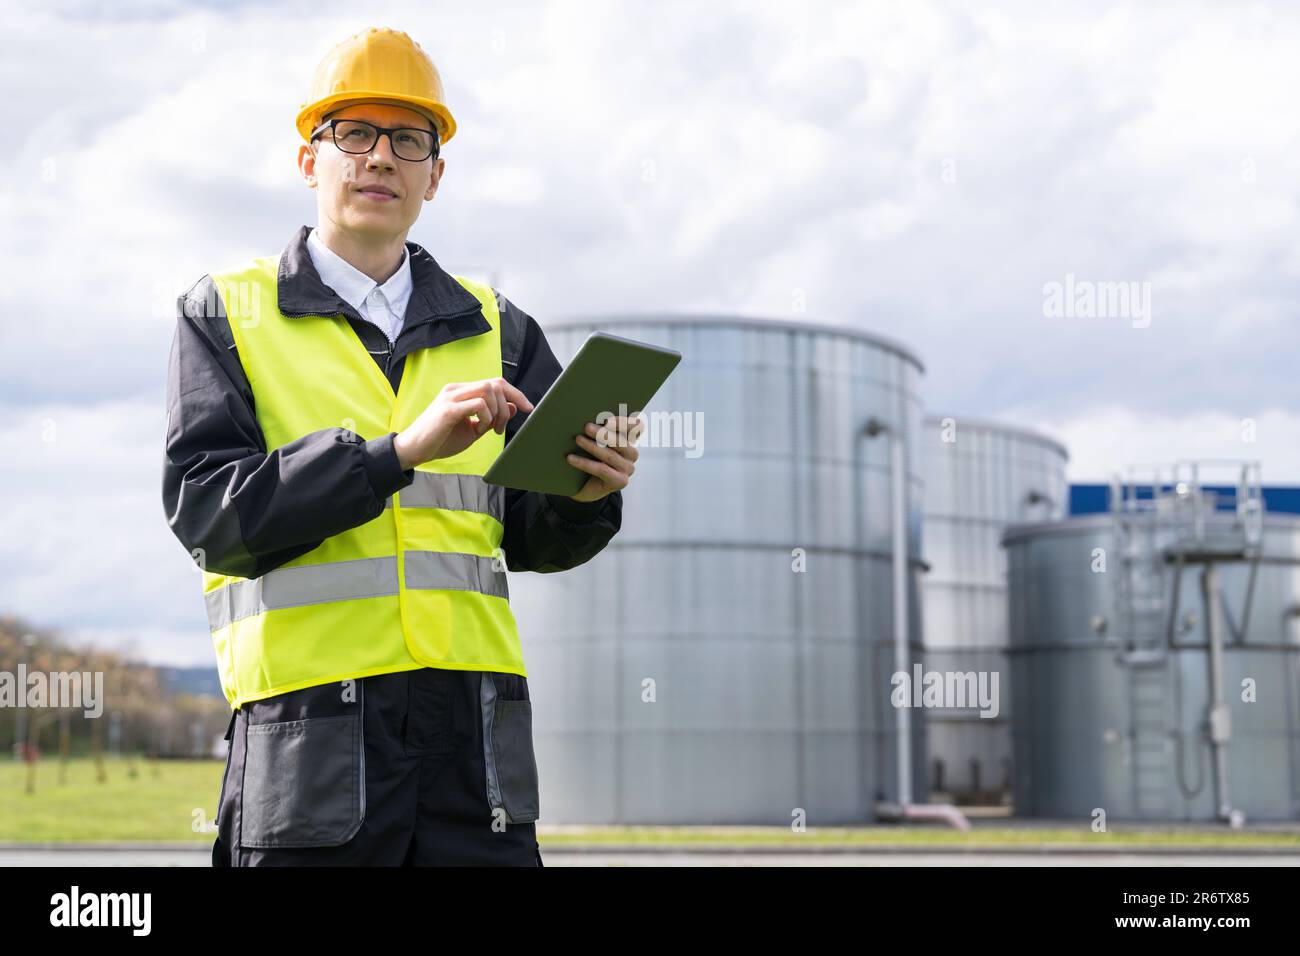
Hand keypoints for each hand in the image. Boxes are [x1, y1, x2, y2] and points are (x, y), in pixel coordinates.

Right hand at [393, 378, 534, 468]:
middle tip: (500, 427)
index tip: (528, 408)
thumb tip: (512, 406)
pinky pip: (478, 404)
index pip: (495, 383)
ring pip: (489, 390)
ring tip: (489, 428)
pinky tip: (479, 429)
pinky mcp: (447, 409)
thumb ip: (491, 417)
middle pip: (495, 383)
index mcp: (462, 391)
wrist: (414, 449)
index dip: (515, 393)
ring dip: (497, 411)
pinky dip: (486, 417)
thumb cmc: (441, 440)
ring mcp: (451, 397)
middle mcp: (456, 389)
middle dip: (508, 404)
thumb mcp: (473, 429)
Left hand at [566, 414, 642, 502]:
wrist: (585, 486)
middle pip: (622, 442)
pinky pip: (601, 470)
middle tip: (587, 427)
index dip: (625, 422)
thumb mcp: (595, 441)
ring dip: (592, 446)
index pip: (637, 427)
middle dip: (603, 434)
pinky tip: (570, 458)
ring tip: (578, 439)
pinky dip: (585, 463)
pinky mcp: (620, 481)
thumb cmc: (590, 457)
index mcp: (629, 439)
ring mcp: (628, 469)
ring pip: (610, 456)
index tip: (608, 420)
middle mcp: (632, 454)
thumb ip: (598, 431)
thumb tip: (587, 421)